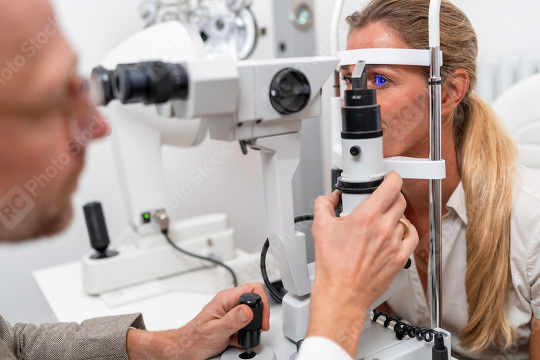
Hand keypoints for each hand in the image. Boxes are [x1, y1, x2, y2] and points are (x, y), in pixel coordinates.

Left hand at [127, 282, 269, 359]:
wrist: (184, 349)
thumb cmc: (194, 339)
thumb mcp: (215, 331)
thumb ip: (232, 320)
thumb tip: (247, 310)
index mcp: (225, 298)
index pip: (253, 289)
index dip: (262, 302)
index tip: (262, 319)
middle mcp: (229, 303)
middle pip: (254, 300)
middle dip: (260, 315)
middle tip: (260, 327)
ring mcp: (230, 312)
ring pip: (252, 313)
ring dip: (252, 326)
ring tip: (246, 335)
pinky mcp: (231, 323)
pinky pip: (246, 325)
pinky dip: (245, 334)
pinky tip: (238, 340)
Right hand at [307, 172, 417, 355]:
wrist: (342, 293)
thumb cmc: (333, 267)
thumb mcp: (320, 228)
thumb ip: (324, 205)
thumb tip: (330, 198)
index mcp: (367, 217)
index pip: (391, 186)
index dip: (392, 177)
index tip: (389, 178)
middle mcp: (384, 228)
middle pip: (399, 200)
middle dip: (390, 196)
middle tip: (378, 201)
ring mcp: (394, 244)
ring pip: (404, 218)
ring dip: (395, 215)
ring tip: (382, 221)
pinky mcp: (400, 258)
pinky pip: (411, 237)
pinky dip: (405, 232)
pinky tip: (395, 233)